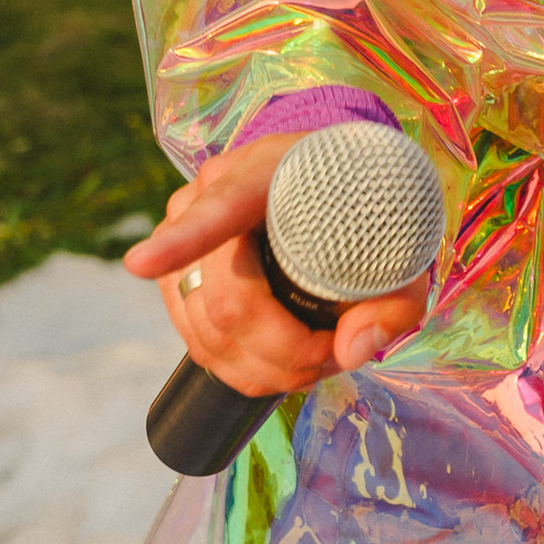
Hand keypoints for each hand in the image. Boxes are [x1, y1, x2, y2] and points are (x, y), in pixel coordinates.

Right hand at [122, 131, 429, 393]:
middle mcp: (207, 198)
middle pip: (229, 305)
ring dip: (269, 368)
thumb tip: (351, 351)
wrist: (331, 182)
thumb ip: (394, 300)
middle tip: (337, 354)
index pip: (220, 208)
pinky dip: (244, 370)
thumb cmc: (364, 212)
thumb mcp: (402, 247)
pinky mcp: (174, 277)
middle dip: (287, 353)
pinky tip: (282, 365)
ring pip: (209, 334)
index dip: (182, 240)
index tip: (141, 263)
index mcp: (266, 173)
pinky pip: (199, 345)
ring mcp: (180, 238)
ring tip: (320, 357)